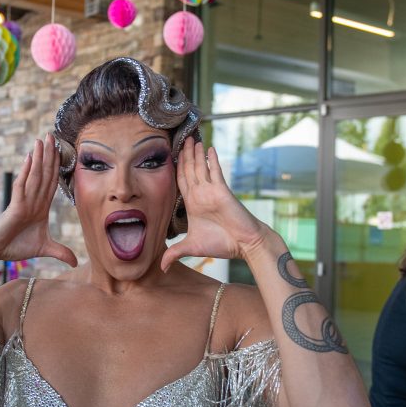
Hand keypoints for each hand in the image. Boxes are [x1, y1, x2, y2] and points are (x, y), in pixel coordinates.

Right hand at [0, 134, 76, 266]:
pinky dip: (26, 172)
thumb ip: (59, 252)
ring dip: (39, 157)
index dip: (58, 167)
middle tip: (53, 134)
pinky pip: (22, 186)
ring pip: (34, 176)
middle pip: (44, 173)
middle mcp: (32, 200)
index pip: (52, 182)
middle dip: (49, 155)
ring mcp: (23, 201)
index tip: (62, 150)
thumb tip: (75, 262)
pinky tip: (30, 158)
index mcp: (40, 206)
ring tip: (43, 139)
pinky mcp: (14, 207)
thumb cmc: (15, 246)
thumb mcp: (43, 249)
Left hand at [161, 138, 266, 270]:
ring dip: (196, 153)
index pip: (180, 181)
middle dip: (184, 154)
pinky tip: (209, 148)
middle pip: (189, 170)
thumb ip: (175, 253)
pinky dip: (212, 160)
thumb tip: (161, 268)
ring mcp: (212, 191)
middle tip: (180, 138)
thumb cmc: (221, 244)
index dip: (175, 168)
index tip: (169, 155)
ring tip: (191, 138)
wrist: (244, 244)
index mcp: (192, 203)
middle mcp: (201, 194)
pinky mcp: (223, 191)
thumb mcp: (192, 247)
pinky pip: (216, 172)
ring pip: (201, 167)